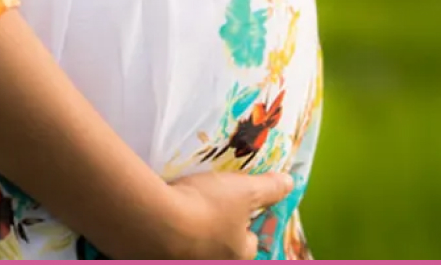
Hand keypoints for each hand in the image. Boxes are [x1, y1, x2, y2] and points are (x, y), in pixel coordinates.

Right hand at [157, 171, 293, 258]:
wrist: (150, 220)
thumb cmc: (206, 208)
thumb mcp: (244, 191)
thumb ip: (269, 188)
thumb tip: (290, 183)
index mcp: (238, 256)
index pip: (250, 244)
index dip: (246, 224)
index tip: (236, 207)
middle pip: (219, 250)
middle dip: (216, 233)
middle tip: (207, 209)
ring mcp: (180, 264)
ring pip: (191, 251)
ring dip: (188, 237)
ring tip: (179, 211)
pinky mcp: (150, 261)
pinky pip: (164, 250)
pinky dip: (162, 237)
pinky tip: (156, 218)